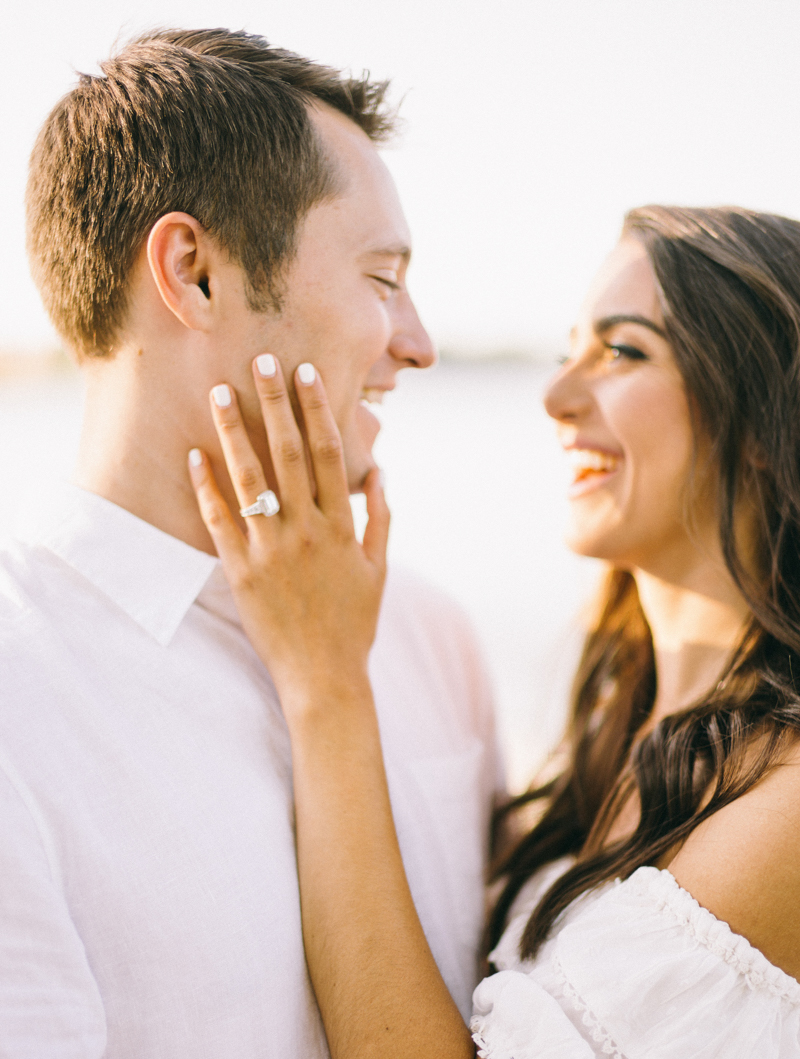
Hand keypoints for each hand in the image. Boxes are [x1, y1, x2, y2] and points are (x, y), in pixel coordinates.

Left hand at [187, 355, 389, 716]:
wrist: (324, 676)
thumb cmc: (355, 624)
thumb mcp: (378, 571)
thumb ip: (382, 520)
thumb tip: (382, 473)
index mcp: (342, 525)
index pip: (330, 453)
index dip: (317, 410)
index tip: (305, 374)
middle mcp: (306, 530)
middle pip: (289, 453)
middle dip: (273, 403)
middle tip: (260, 360)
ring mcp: (271, 550)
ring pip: (250, 479)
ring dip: (233, 432)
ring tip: (218, 393)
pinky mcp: (241, 572)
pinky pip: (220, 521)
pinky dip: (207, 487)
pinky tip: (195, 455)